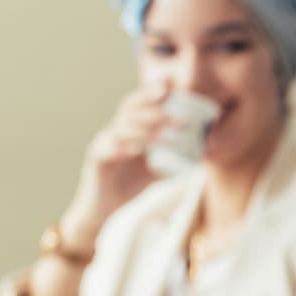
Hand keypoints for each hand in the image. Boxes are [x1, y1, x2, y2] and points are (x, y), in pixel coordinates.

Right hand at [63, 82, 175, 243]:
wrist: (103, 210)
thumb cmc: (128, 186)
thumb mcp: (155, 171)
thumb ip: (171, 160)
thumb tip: (200, 156)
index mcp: (128, 128)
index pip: (138, 104)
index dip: (151, 92)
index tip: (171, 85)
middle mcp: (114, 130)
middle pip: (130, 109)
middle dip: (156, 109)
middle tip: (182, 120)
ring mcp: (103, 143)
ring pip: (122, 127)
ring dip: (147, 130)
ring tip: (168, 137)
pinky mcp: (96, 159)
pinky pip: (109, 148)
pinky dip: (124, 147)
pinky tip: (138, 150)